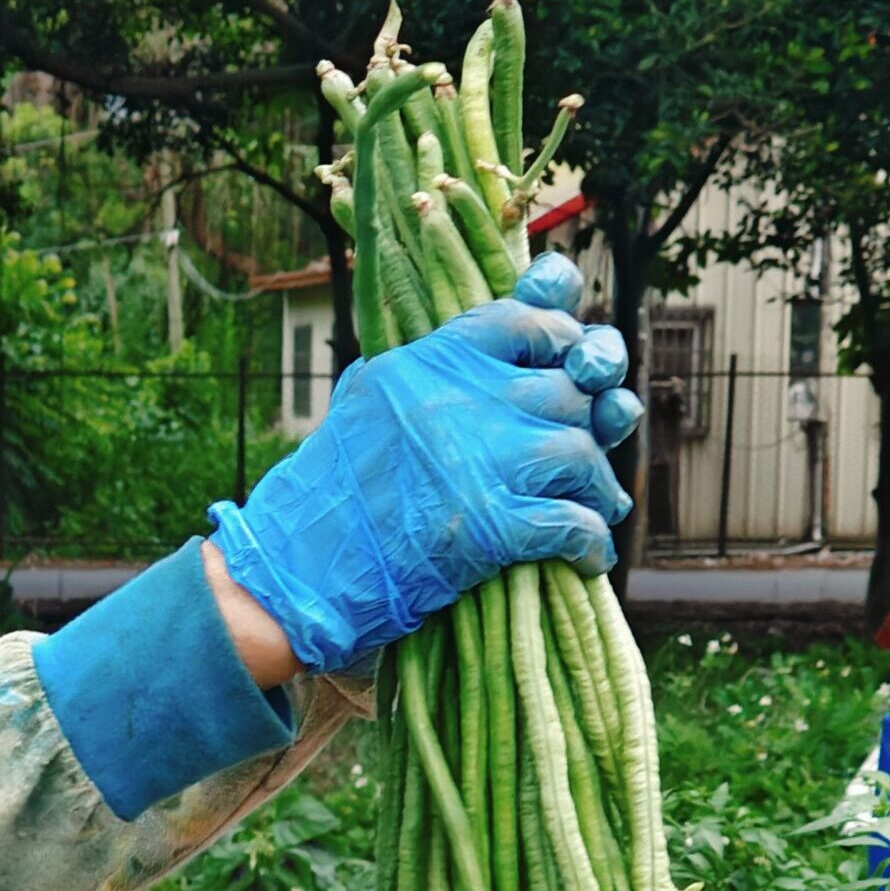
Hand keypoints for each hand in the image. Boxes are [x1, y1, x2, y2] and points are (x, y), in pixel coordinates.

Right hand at [206, 252, 642, 674]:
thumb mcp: (360, 404)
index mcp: (426, 364)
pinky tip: (588, 555)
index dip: (562, 340)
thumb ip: (416, 375)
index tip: (571, 365)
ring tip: (597, 504)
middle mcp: (459, 402)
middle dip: (588, 421)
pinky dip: (591, 541)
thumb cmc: (317, 496)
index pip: (522, 321)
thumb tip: (467, 360)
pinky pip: (573, 523)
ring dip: (597, 483)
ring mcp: (479, 463)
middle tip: (588, 454)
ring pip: (580, 450)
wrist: (291, 569)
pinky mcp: (490, 528)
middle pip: (565, 389)